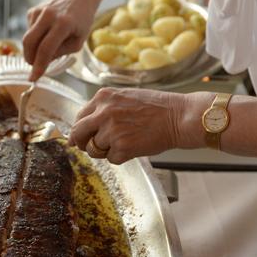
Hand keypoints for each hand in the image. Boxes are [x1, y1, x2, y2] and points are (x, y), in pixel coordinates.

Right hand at [23, 0, 97, 79]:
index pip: (46, 49)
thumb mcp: (77, 42)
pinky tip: (46, 32)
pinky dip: (35, 37)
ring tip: (48, 44)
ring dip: (34, 48)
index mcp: (64, 24)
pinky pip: (29, 31)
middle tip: (35, 66)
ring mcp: (38, 11)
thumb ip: (60, 53)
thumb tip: (42, 61)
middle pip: (29, 42)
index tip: (33, 78)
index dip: (38, 66)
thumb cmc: (81, 21)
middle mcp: (48, 15)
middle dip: (29, 58)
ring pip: (27, 38)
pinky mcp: (33, 11)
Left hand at [69, 88, 197, 163]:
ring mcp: (111, 131)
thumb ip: (105, 109)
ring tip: (125, 142)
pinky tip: (135, 146)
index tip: (77, 138)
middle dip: (82, 143)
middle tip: (90, 148)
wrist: (178, 116)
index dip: (79, 130)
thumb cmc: (157, 108)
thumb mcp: (125, 98)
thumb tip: (86, 126)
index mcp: (103, 97)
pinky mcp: (121, 147)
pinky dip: (121, 157)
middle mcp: (103, 112)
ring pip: (94, 150)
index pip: (79, 117)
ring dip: (106, 151)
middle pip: (78, 133)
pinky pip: (111, 159)